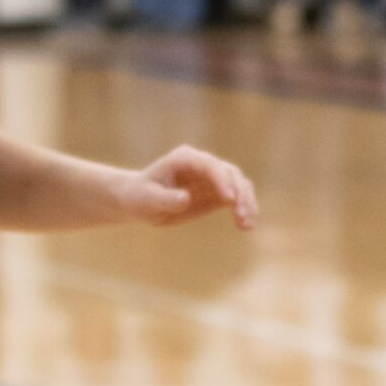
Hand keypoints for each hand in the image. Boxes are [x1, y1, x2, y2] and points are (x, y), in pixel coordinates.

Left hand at [120, 146, 258, 229]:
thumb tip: (186, 198)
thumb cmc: (139, 196)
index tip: (229, 199)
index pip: (210, 165)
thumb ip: (165, 198)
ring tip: (246, 224)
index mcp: (185, 158)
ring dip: (246, 202)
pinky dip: (244, 210)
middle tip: (241, 215)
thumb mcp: (146, 199)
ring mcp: (212, 178)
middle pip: (230, 173)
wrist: (140, 201)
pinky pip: (237, 199)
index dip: (222, 180)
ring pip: (239, 184)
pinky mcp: (216, 193)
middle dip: (239, 192)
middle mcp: (203, 164)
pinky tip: (246, 227)